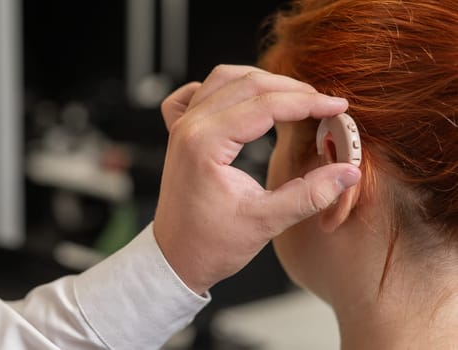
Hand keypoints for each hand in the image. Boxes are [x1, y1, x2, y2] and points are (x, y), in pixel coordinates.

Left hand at [154, 65, 360, 293]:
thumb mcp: (265, 222)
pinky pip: (194, 94)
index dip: (308, 103)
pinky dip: (220, 88)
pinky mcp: (178, 135)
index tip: (338, 107)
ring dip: (261, 82)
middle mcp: (189, 127)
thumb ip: (309, 194)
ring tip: (294, 97)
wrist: (176, 258)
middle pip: (247, 84)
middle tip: (323, 103)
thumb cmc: (211, 245)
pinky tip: (238, 98)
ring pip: (223, 80)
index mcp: (205, 143)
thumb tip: (347, 172)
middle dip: (290, 89)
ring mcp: (181, 128)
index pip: (265, 105)